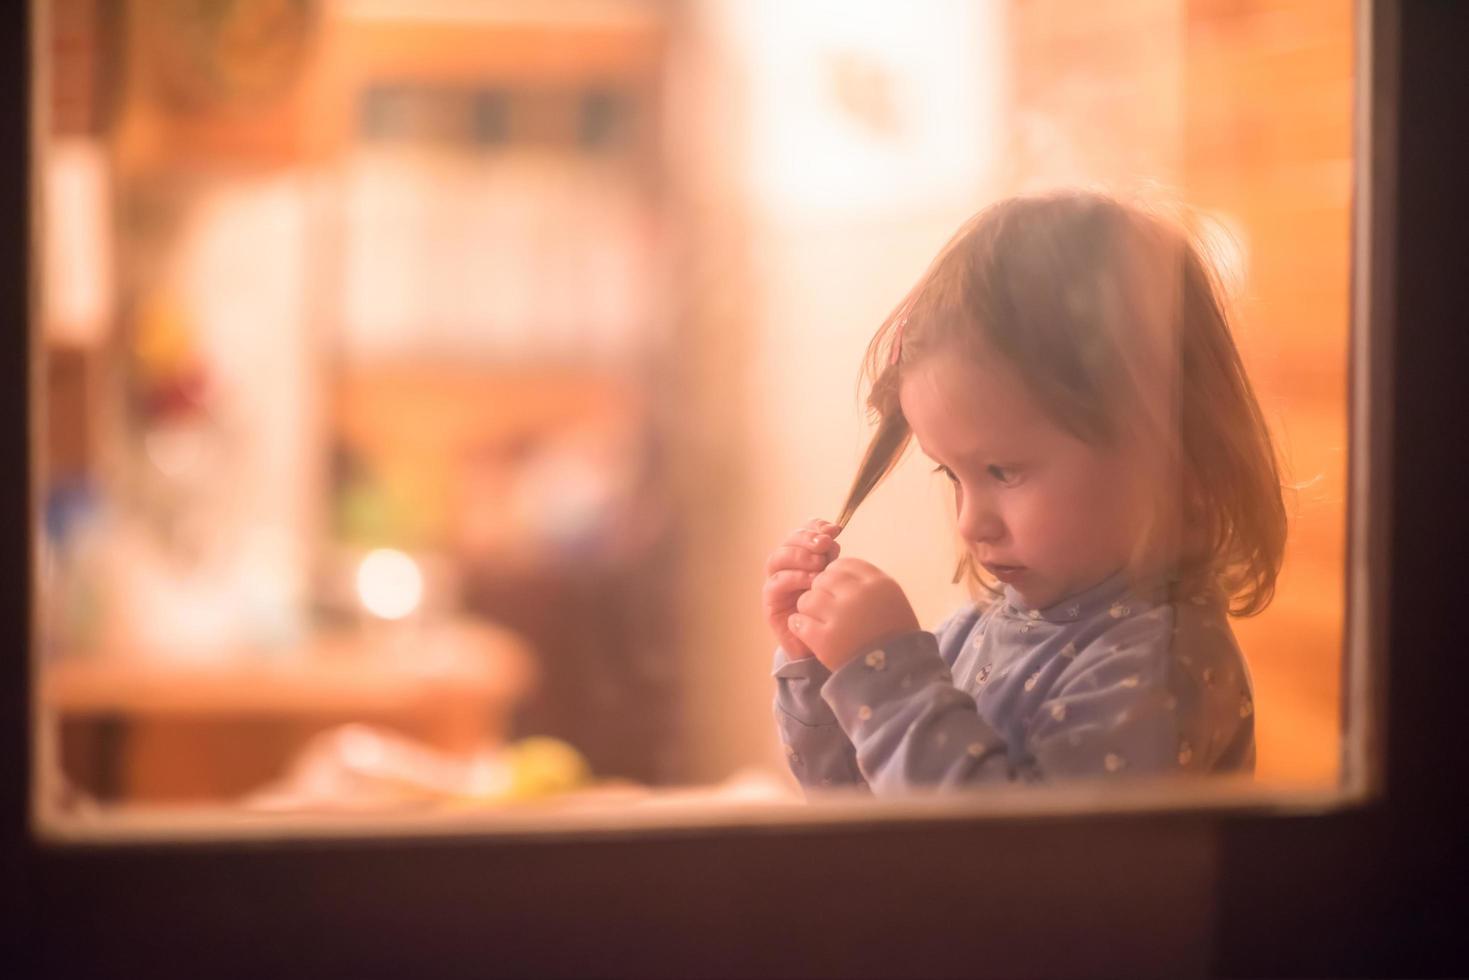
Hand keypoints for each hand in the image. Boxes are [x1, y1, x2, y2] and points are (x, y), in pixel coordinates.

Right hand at [763, 519, 841, 657]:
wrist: (823, 645)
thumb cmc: (831, 610)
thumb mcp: (836, 579)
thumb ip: (833, 556)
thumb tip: (833, 533)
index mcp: (802, 556)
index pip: (802, 532)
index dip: (815, 526)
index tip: (835, 529)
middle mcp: (785, 567)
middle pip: (787, 542)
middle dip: (807, 539)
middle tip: (826, 543)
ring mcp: (776, 583)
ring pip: (777, 559)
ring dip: (799, 556)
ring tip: (819, 562)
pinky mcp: (771, 602)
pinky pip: (775, 584)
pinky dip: (794, 578)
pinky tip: (812, 580)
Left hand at [790, 557, 919, 670]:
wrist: (896, 675)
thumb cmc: (894, 635)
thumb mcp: (892, 599)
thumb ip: (867, 582)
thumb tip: (835, 568)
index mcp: (879, 583)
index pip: (843, 565)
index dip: (836, 577)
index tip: (839, 593)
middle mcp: (859, 594)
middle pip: (822, 579)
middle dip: (821, 593)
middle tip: (827, 610)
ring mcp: (840, 615)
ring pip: (807, 600)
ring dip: (809, 611)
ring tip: (820, 624)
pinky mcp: (824, 638)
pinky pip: (798, 622)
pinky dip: (801, 628)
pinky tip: (810, 634)